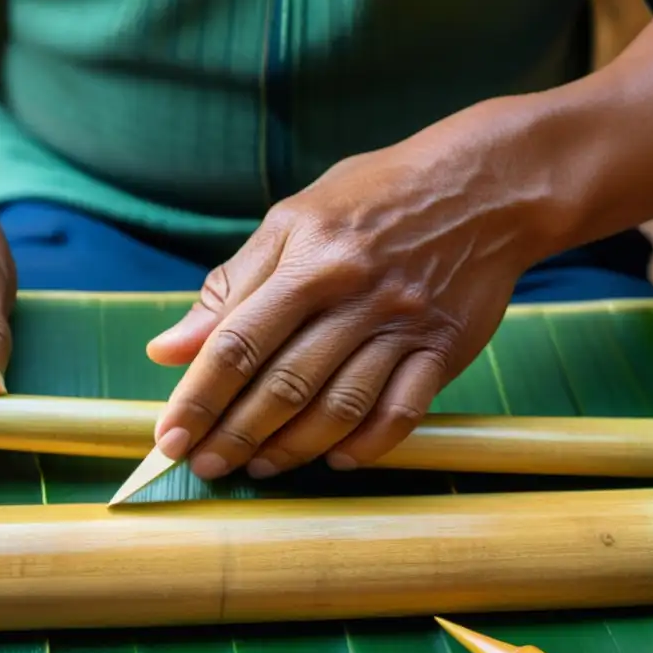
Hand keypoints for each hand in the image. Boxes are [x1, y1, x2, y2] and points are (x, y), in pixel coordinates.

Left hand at [147, 109, 550, 479]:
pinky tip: (335, 459)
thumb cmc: (374, 198)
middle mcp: (354, 297)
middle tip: (205, 466)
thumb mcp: (292, 220)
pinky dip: (366, 446)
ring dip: (293, 448)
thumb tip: (167, 349)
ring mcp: (403, 327)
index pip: (236, 343)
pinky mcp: (444, 348)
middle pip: (284, 385)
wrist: (485, 184)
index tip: (169, 437)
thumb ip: (230, 286)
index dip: (198, 398)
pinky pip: (402, 413)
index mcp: (308, 262)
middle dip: (236, 435)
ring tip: (259, 468)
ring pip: (339, 407)